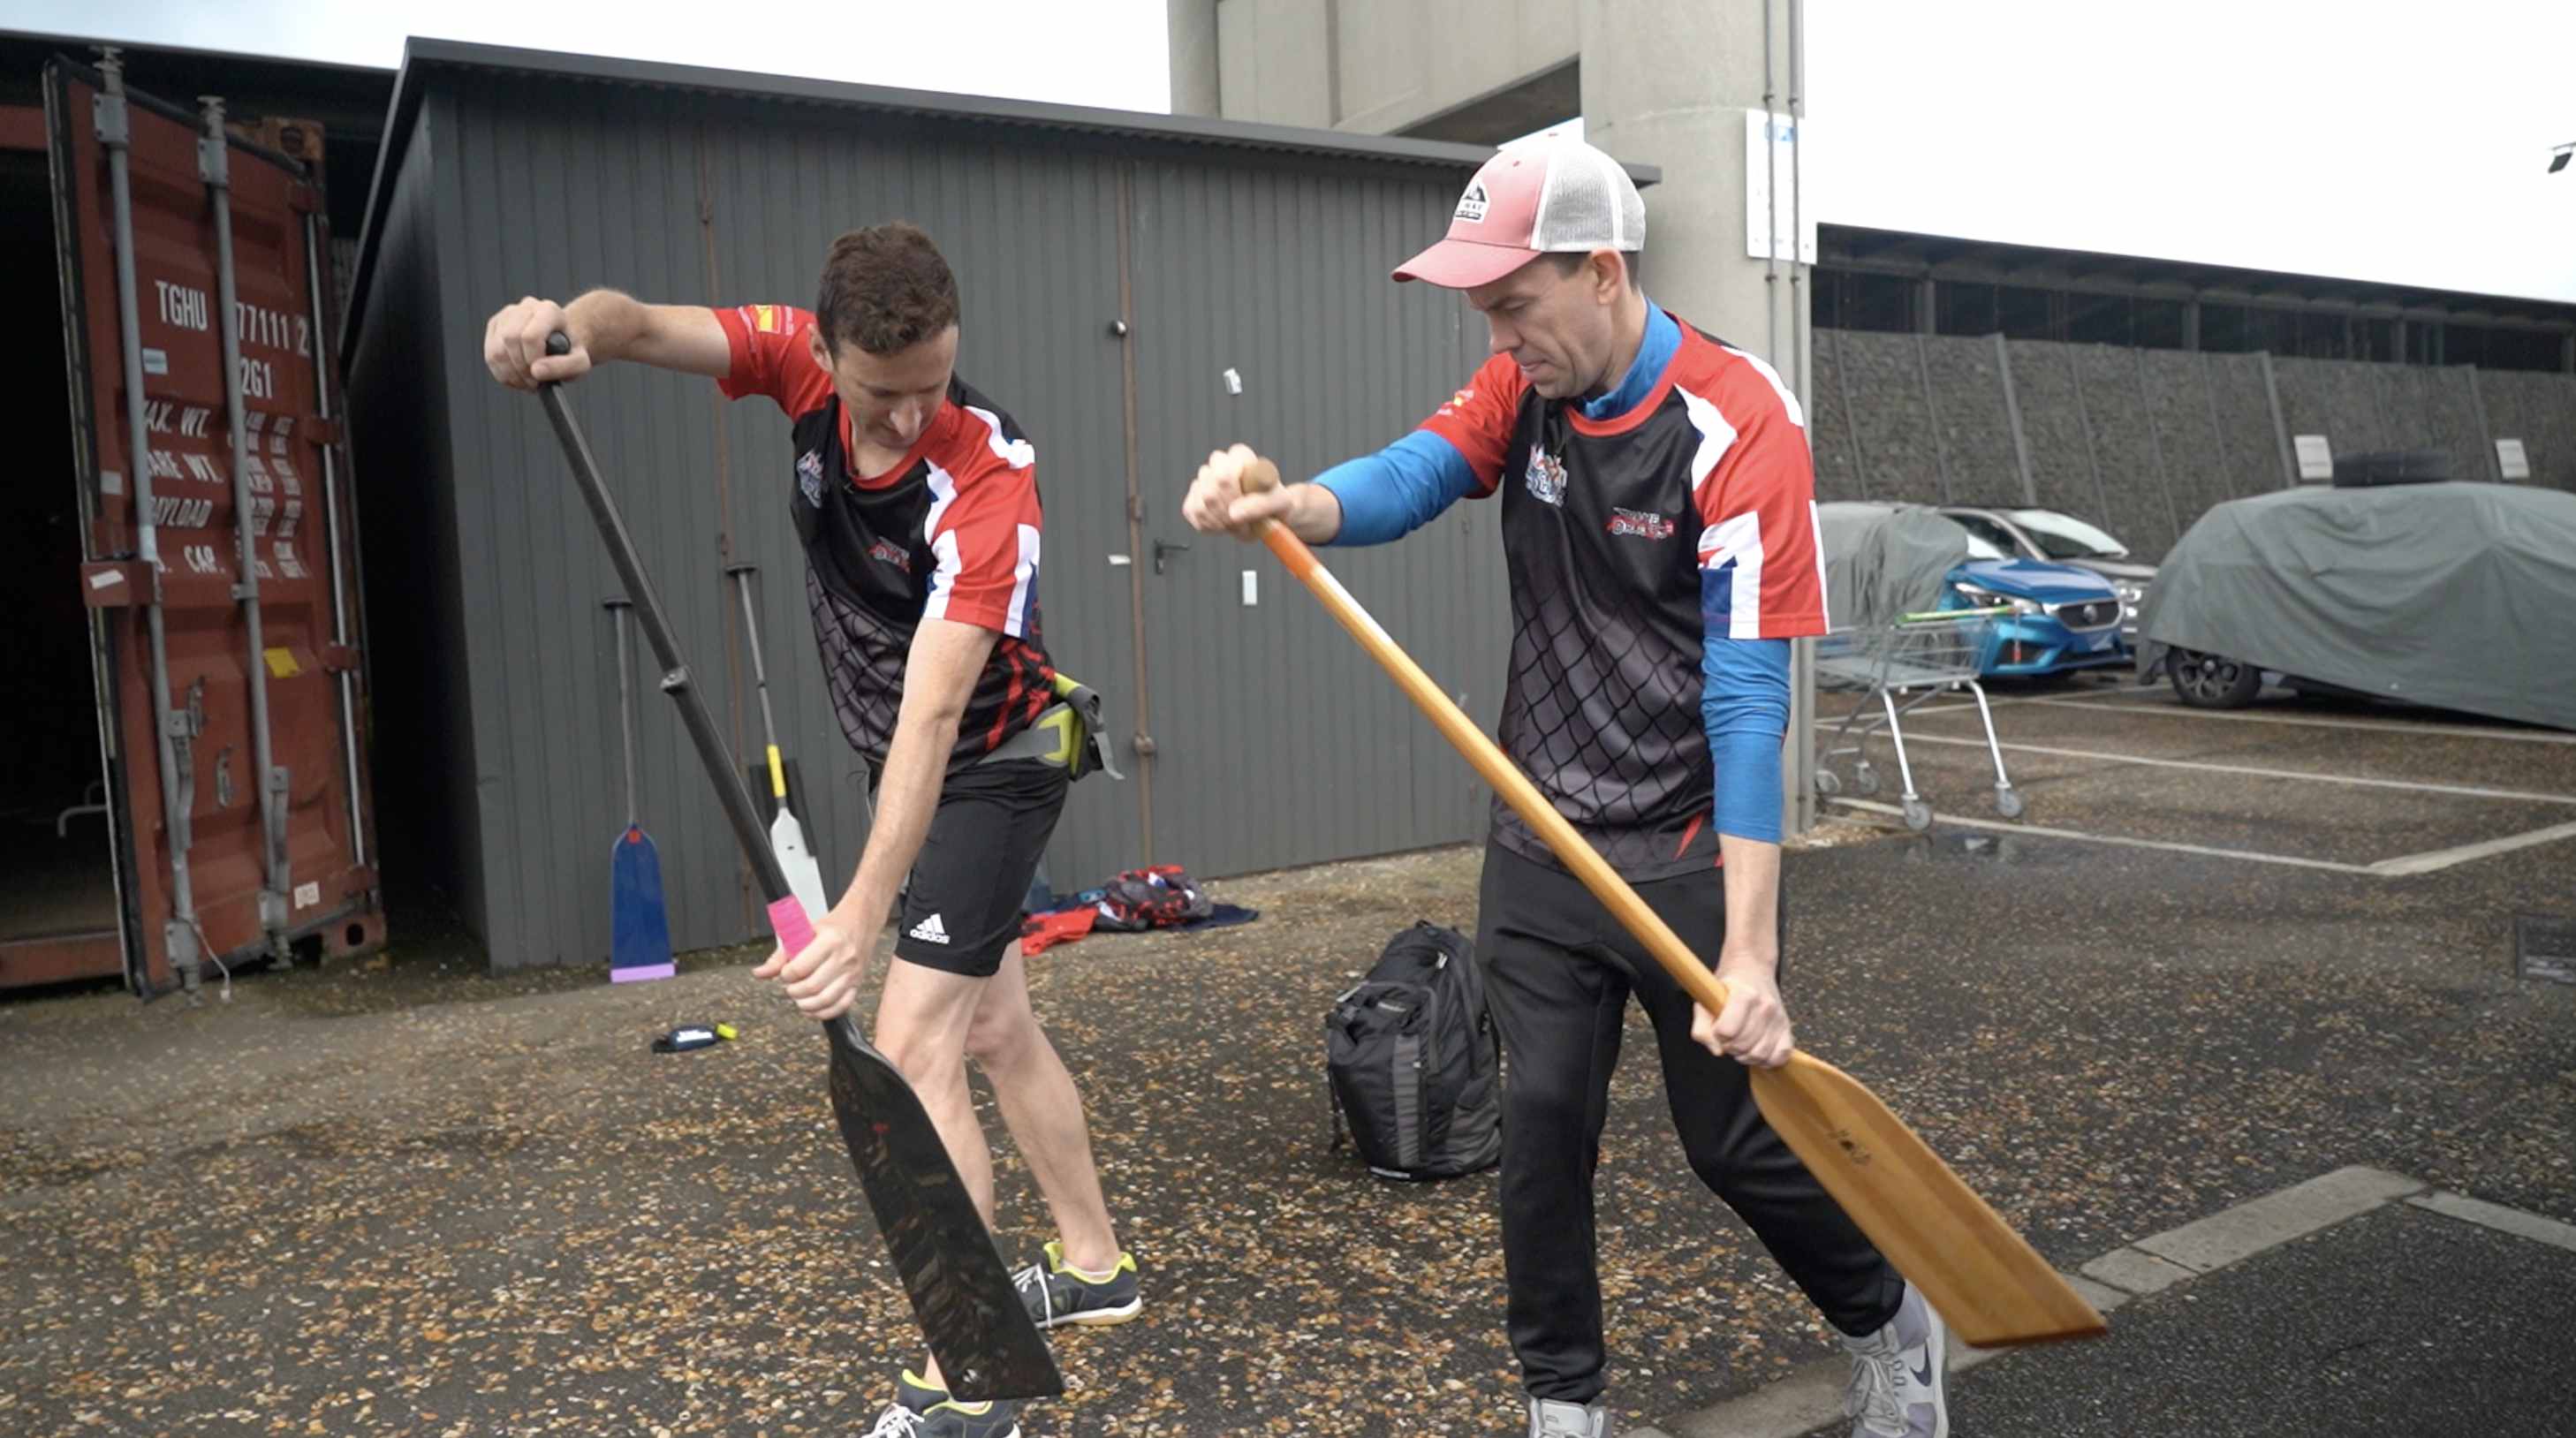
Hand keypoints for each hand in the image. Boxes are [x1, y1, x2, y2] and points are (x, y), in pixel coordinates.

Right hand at [482, 296, 588, 389]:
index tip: (541, 375)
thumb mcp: (580, 363)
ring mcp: (508, 314)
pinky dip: (501, 373)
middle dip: (521, 368)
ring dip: (510, 374)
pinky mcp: (495, 325)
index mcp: (549, 310)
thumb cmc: (571, 353)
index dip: (533, 360)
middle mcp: (527, 307)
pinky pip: (490, 355)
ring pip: (496, 349)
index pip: (531, 335)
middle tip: (534, 382)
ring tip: (526, 382)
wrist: (560, 344)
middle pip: (510, 339)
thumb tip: (536, 371)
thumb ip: (566, 367)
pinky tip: (516, 377)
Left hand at [752, 916, 870, 1019]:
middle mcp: (843, 958)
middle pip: (812, 987)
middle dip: (794, 991)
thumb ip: (780, 955)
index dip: (786, 975)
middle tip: (790, 986)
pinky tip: (811, 1008)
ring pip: (825, 1000)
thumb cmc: (832, 926)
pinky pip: (840, 1006)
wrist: (861, 922)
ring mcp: (852, 973)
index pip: (800, 968)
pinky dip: (822, 1013)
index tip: (785, 972)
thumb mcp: (805, 932)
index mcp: (830, 941)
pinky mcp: (857, 984)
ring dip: (806, 1004)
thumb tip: (759, 973)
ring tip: (799, 997)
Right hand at [1182, 443, 1298, 539]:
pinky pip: (1191, 511)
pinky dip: (1208, 525)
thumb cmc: (1276, 503)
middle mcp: (1219, 463)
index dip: (1232, 499)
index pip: (1224, 475)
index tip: (1245, 514)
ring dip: (1219, 523)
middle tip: (1242, 526)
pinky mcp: (1193, 496)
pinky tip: (1223, 525)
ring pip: (1200, 504)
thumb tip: (1234, 513)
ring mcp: (1204, 479)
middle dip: (1226, 516)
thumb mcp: (1279, 502)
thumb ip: (1260, 505)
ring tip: (1237, 526)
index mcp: (1240, 456)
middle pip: (1210, 492)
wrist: (1268, 513)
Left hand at [1692, 960, 1794, 1067]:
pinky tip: (1756, 1050)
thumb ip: (1702, 1028)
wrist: (1752, 969)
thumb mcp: (1705, 1001)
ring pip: (1760, 1054)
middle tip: (1728, 1037)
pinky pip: (1780, 1056)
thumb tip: (1717, 1050)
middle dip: (1730, 1046)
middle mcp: (1765, 1006)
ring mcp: (1778, 1017)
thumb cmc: (1726, 987)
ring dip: (1745, 1055)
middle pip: (1742, 1045)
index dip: (1717, 1035)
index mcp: (1744, 995)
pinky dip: (1767, 1060)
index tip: (1717, 1028)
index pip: (1727, 1031)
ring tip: (1740, 1043)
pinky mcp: (1786, 1027)